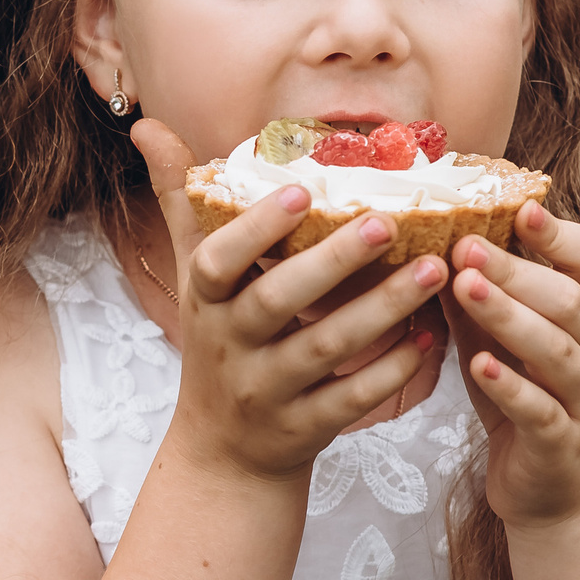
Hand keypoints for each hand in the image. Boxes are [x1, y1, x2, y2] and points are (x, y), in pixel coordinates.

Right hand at [132, 120, 450, 484]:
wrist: (223, 453)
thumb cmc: (218, 341)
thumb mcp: (195, 277)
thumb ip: (181, 202)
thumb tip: (146, 126)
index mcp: (206, 301)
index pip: (217, 261)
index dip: (254, 230)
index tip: (301, 191)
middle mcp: (229, 346)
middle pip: (276, 302)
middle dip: (331, 263)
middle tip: (387, 222)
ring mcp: (265, 391)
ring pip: (324, 349)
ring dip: (380, 310)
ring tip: (433, 269)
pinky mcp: (303, 429)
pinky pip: (349, 400)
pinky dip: (389, 372)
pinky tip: (427, 339)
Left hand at [444, 201, 579, 527]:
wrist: (549, 489)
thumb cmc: (519, 396)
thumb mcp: (496, 336)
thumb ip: (474, 290)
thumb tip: (425, 233)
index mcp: (577, 316)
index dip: (560, 234)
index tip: (521, 207)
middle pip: (569, 300)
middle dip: (517, 270)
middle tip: (465, 245)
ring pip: (559, 352)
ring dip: (511, 317)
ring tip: (466, 288)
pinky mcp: (560, 442)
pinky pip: (542, 412)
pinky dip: (511, 387)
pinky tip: (478, 366)